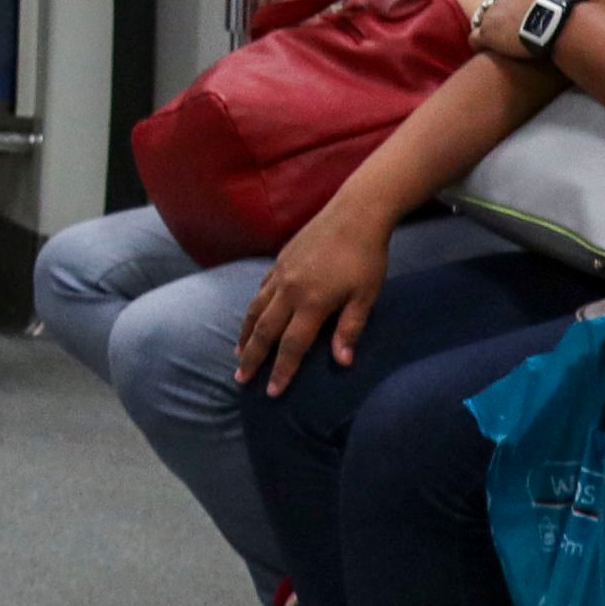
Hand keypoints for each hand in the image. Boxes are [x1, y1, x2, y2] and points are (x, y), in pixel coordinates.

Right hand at [236, 213, 389, 395]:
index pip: (292, 345)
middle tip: (241, 379)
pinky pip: (260, 291)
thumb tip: (342, 362)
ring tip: (238, 353)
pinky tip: (253, 317)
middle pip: (263, 331)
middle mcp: (288, 290)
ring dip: (245, 335)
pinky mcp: (279, 262)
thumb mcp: (366, 296)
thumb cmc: (366, 257)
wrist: (354, 214)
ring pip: (255, 310)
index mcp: (311, 302)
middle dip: (252, 358)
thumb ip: (350, 328)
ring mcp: (280, 275)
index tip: (272, 392)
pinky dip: (252, 309)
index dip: (282, 371)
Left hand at [472, 0, 595, 62]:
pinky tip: (490, 49)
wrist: (563, 20)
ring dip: (497, 28)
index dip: (529, 1)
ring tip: (509, 40)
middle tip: (527, 27)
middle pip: (506, 4)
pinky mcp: (489, 33)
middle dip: (514, 14)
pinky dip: (481, 43)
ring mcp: (494, 13)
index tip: (538, 11)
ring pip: (488, 19)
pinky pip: (476, 38)